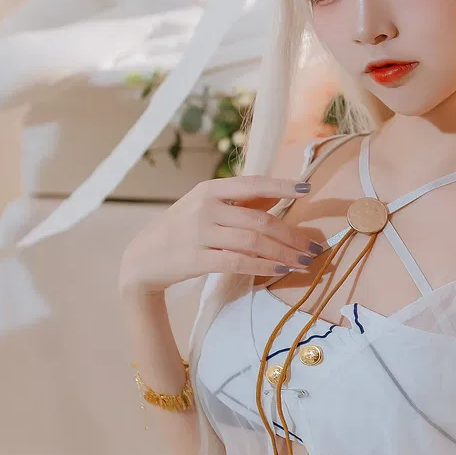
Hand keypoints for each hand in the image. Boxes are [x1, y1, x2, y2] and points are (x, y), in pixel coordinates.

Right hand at [118, 176, 325, 297]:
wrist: (142, 259)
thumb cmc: (181, 230)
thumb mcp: (206, 208)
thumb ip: (241, 202)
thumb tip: (279, 195)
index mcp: (209, 189)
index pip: (252, 183)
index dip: (281, 186)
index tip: (307, 188)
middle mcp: (205, 207)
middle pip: (259, 219)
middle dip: (291, 234)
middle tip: (314, 246)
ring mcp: (199, 233)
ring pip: (253, 241)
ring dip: (283, 253)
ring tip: (304, 262)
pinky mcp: (197, 259)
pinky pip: (238, 262)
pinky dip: (263, 266)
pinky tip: (280, 270)